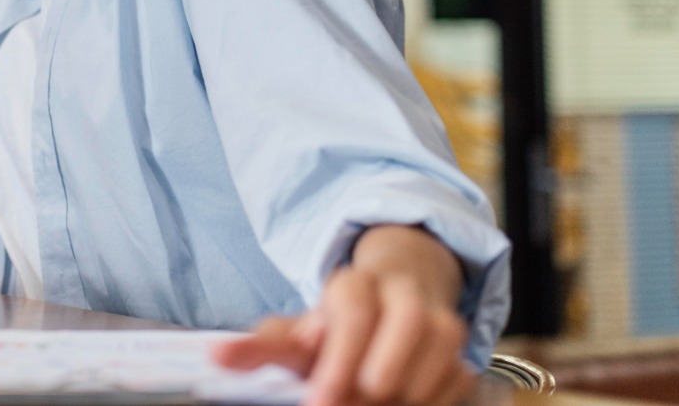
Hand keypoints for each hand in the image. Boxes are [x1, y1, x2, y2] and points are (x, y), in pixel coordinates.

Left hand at [212, 230, 473, 405]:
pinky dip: (426, 405)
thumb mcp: (293, 336)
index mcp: (352, 285)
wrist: (390, 304)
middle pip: (398, 339)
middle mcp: (402, 295)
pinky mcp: (463, 354)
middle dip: (368, 388)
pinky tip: (399, 405)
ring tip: (367, 404)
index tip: (318, 402)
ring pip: (432, 367)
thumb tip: (215, 357)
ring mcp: (441, 322)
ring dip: (399, 400)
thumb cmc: (333, 331)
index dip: (338, 363)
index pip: (352, 314)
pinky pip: (453, 387)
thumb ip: (257, 348)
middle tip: (341, 404)